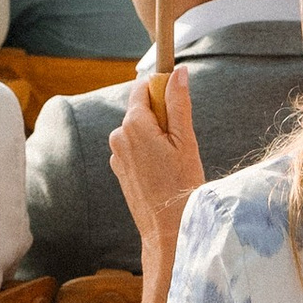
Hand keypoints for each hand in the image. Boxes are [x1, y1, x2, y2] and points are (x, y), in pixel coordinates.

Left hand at [109, 65, 206, 278]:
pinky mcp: (120, 170)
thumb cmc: (180, 186)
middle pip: (142, 110)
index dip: (163, 90)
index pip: (143, 88)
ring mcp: (117, 155)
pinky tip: (164, 173)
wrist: (167, 230)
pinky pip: (136, 149)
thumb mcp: (185, 140)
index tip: (178, 104)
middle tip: (181, 143)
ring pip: (140, 131)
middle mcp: (118, 137)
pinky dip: (150, 153)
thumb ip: (178, 103)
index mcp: (133, 125)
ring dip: (157, 137)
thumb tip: (177, 72)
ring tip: (174, 162)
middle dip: (162, 118)